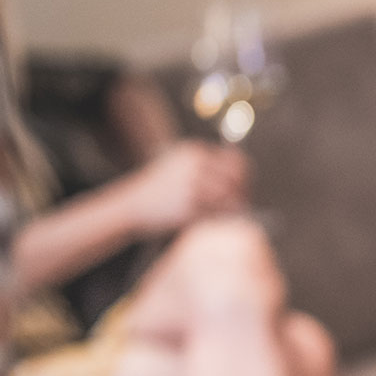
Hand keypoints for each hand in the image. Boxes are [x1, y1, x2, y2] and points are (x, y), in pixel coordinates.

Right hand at [118, 142, 247, 235]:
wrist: (130, 205)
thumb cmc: (160, 190)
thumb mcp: (179, 166)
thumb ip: (208, 167)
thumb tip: (243, 178)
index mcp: (195, 152)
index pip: (236, 162)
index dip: (244, 178)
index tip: (244, 189)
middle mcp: (195, 165)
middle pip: (236, 179)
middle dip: (242, 193)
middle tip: (242, 205)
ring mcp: (192, 184)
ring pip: (229, 197)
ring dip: (234, 208)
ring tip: (231, 216)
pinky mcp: (188, 206)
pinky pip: (216, 213)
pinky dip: (221, 219)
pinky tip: (218, 222)